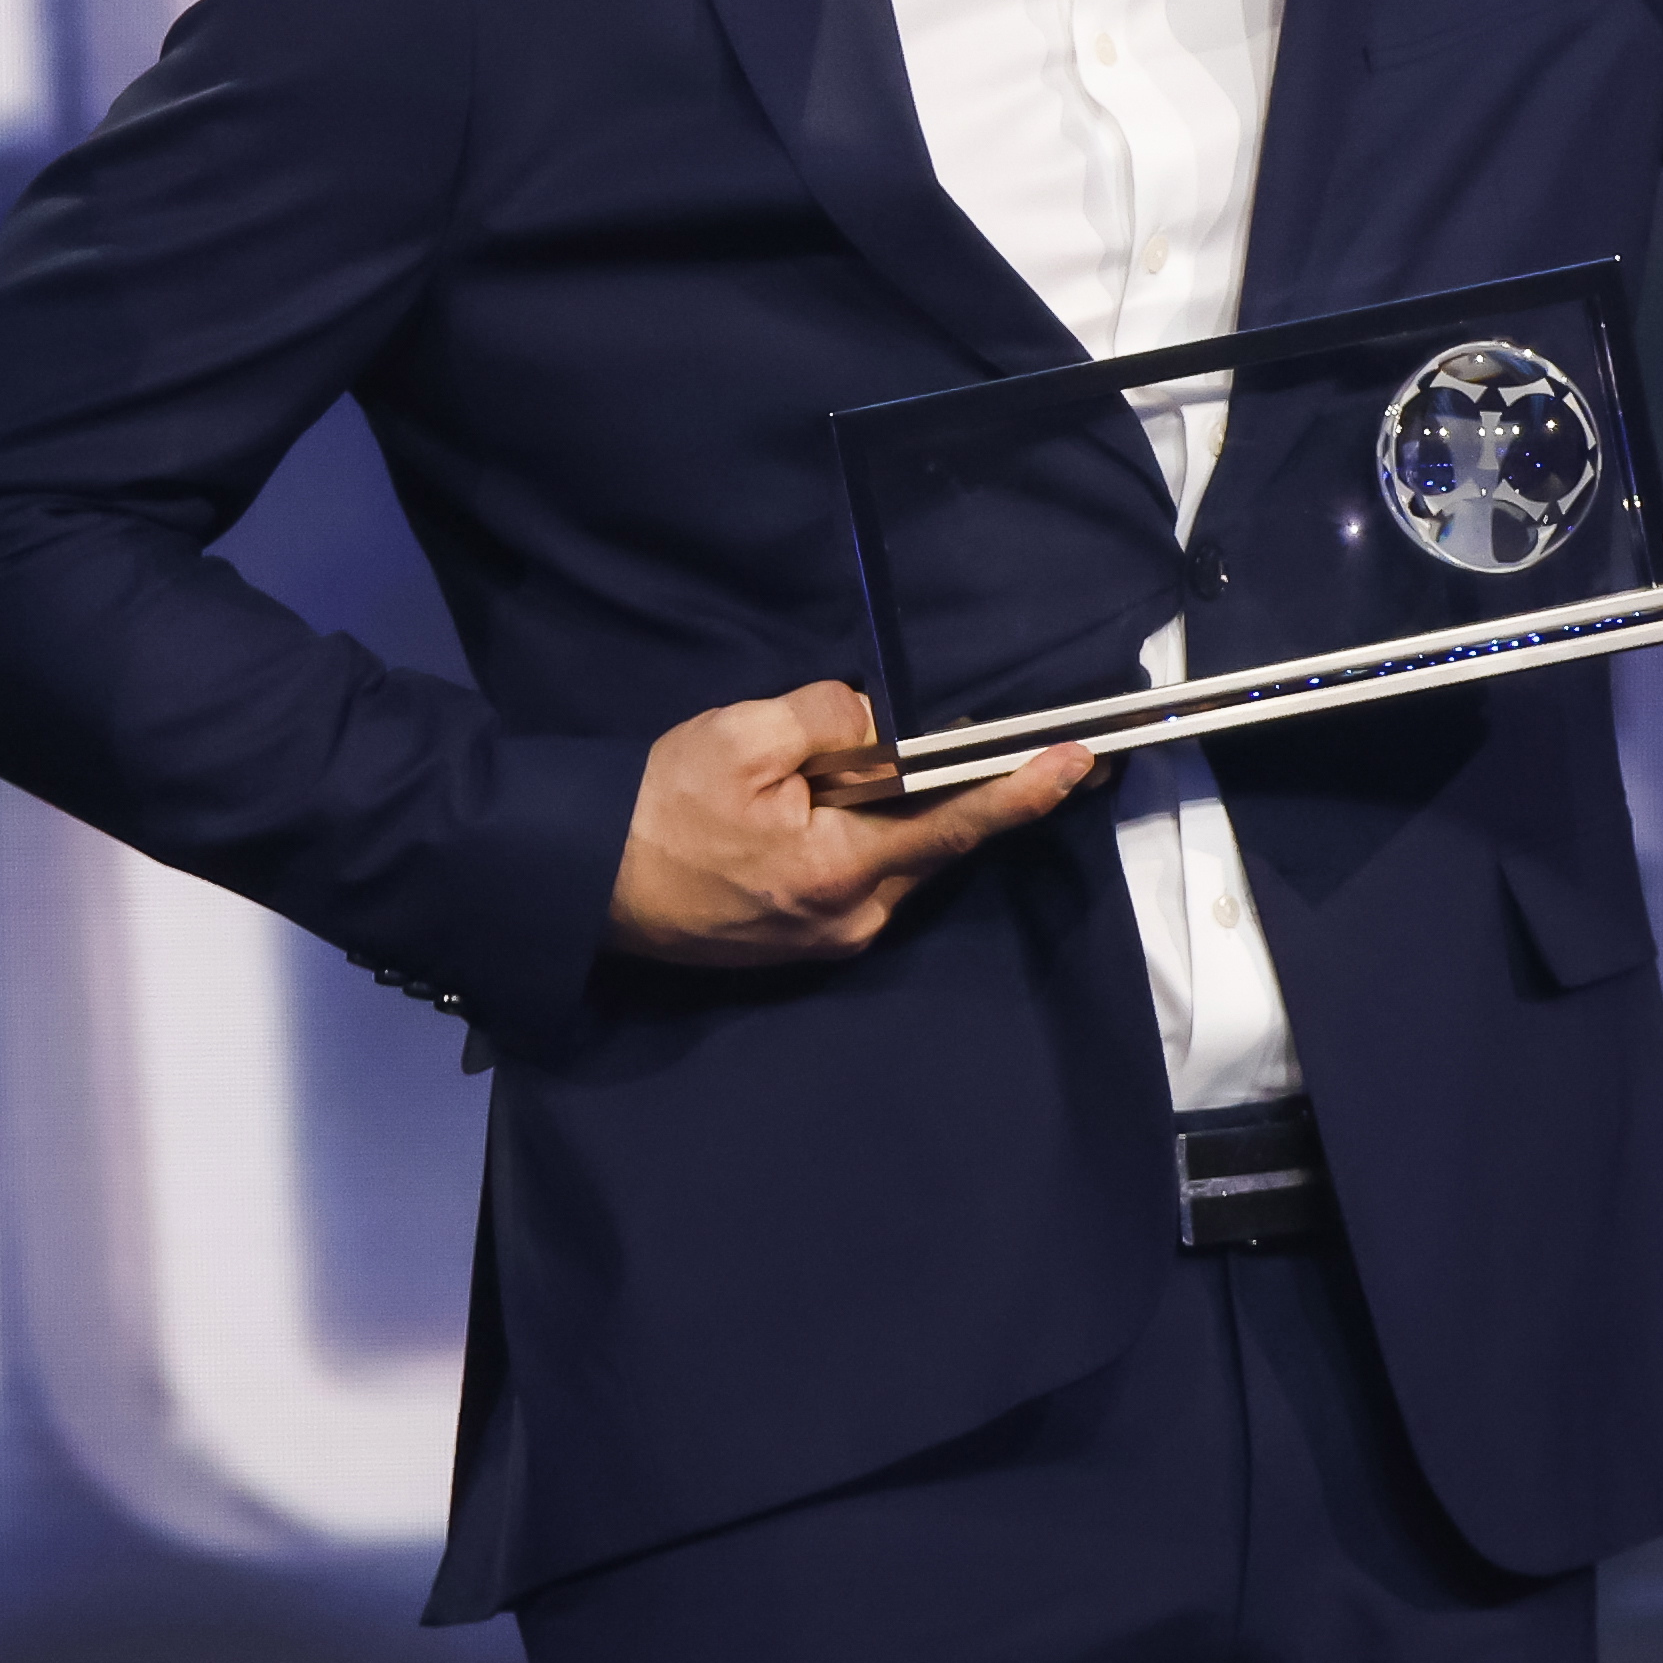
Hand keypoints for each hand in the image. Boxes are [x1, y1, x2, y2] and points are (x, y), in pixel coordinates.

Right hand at [609, 682, 1088, 965]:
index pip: (958, 825)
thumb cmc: (654, 806)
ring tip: (947, 766)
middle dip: (983, 798)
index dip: (1025, 791)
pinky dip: (880, 839)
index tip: (1081, 763)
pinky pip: (865, 880)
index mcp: (841, 870)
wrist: (580, 880)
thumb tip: (880, 725)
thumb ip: (828, 720)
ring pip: (902, 864)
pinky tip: (867, 805)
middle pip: (937, 848)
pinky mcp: (801, 942)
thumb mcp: (741, 737)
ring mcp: (826, 939)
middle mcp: (849, 919)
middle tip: (1043, 752)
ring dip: (923, 816)